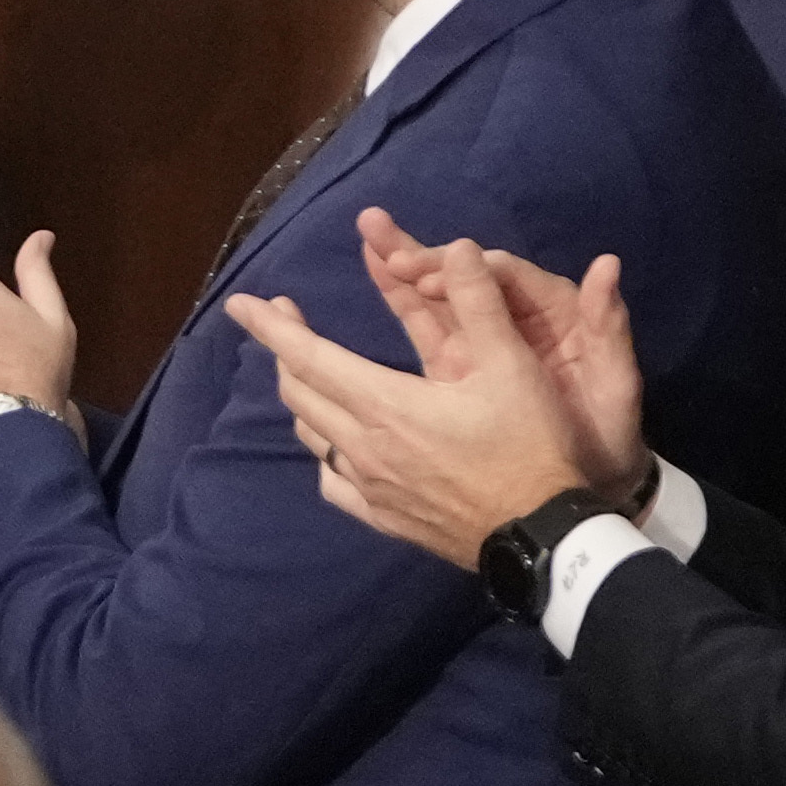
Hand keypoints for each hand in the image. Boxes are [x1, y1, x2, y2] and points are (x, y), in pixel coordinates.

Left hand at [228, 209, 646, 568]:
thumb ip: (479, 305)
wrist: (548, 537)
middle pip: (300, 391)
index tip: (238, 303)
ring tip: (311, 374)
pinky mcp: (385, 518)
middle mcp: (363, 445)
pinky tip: (337, 446)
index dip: (269, 326)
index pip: (306, 356)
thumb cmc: (531, 448)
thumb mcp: (513, 368)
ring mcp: (370, 487)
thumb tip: (457, 248)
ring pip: (312, 434)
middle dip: (285, 350)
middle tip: (287, 321)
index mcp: (383, 404)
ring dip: (304, 398)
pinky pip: (334, 481)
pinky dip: (326, 453)